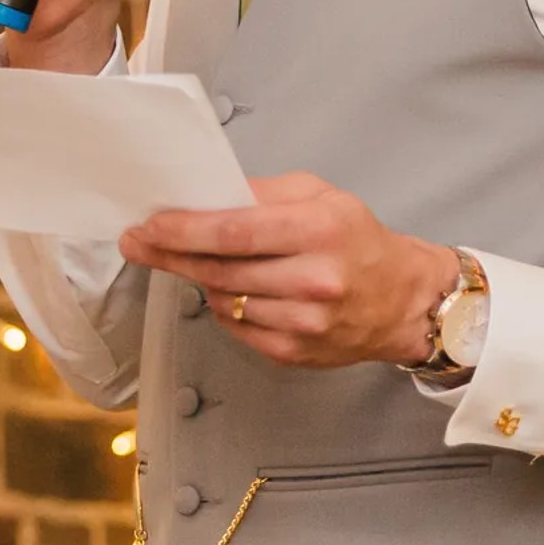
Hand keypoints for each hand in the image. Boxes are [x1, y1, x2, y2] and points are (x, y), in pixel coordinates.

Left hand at [120, 174, 459, 369]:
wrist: (402, 300)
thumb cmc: (359, 241)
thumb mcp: (322, 195)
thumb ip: (264, 193)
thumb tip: (206, 197)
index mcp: (320, 230)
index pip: (234, 232)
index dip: (183, 230)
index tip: (149, 226)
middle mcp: (314, 279)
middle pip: (219, 269)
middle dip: (172, 254)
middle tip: (140, 242)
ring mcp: (304, 321)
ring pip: (222, 299)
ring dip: (200, 279)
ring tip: (196, 261)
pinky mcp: (294, 351)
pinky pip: (236, 326)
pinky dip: (225, 306)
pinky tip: (232, 290)